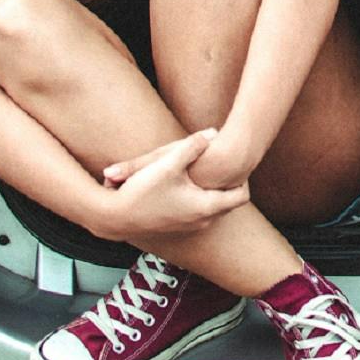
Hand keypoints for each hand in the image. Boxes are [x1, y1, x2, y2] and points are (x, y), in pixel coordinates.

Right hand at [100, 129, 248, 240]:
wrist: (115, 218)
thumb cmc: (142, 191)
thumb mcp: (168, 164)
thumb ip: (192, 146)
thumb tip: (214, 132)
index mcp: (206, 207)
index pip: (242, 196)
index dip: (244, 178)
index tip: (238, 164)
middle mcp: (203, 221)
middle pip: (229, 202)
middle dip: (229, 184)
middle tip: (226, 165)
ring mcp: (191, 227)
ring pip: (214, 208)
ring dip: (213, 192)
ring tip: (208, 172)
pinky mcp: (179, 227)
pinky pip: (200, 212)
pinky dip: (200, 199)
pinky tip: (188, 184)